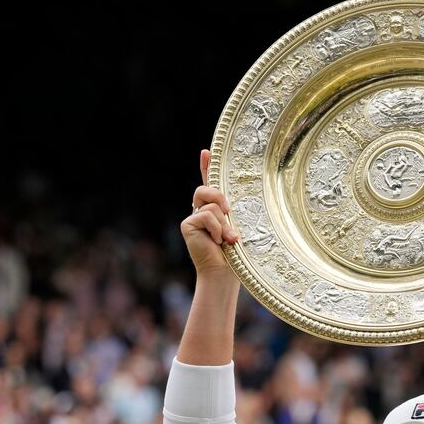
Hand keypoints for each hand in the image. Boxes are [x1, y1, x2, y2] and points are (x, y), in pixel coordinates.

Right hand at [182, 149, 239, 274]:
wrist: (223, 272)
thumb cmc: (234, 252)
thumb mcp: (236, 226)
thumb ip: (231, 212)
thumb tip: (230, 203)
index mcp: (214, 209)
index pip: (209, 183)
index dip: (206, 166)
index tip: (206, 152)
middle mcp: (200, 210)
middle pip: (207, 188)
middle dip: (220, 198)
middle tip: (229, 213)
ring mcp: (193, 217)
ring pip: (211, 205)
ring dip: (223, 223)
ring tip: (227, 239)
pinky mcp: (187, 224)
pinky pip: (206, 215)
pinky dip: (216, 228)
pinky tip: (217, 241)